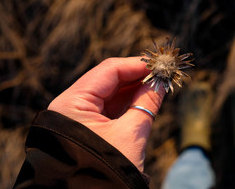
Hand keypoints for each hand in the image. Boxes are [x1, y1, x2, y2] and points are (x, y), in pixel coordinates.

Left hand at [48, 57, 164, 170]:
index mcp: (72, 103)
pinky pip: (111, 108)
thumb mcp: (130, 135)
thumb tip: (160, 81)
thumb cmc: (105, 170)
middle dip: (138, 77)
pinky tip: (147, 97)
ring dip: (135, 89)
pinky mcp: (89, 127)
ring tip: (159, 85)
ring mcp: (80, 116)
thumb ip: (147, 103)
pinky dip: (130, 102)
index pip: (108, 71)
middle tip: (162, 74)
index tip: (159, 64)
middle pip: (109, 80)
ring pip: (111, 94)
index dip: (136, 65)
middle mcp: (72, 105)